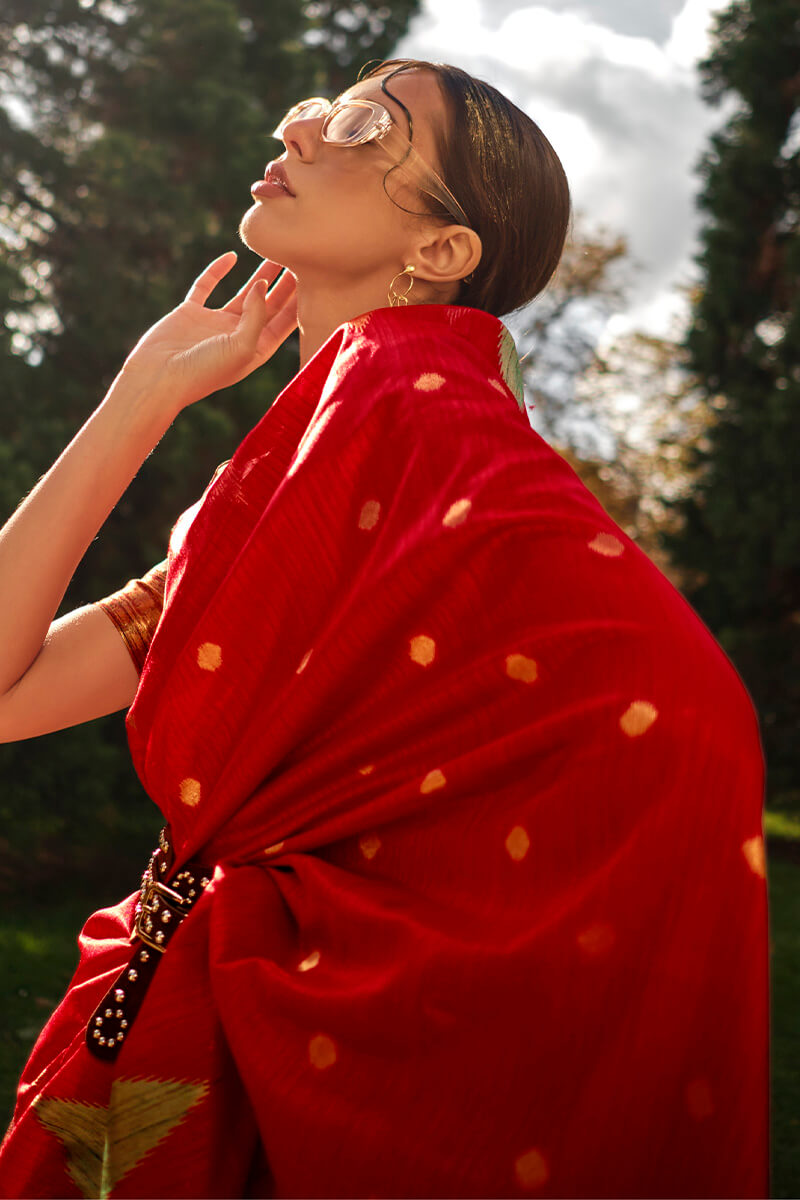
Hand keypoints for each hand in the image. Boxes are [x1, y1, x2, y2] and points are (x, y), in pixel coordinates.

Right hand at [120, 252, 297, 410]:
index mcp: (255, 350)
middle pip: (269, 305)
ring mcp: (215, 324)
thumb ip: (257, 315)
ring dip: (260, 274)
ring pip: (243, 293)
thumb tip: (264, 283)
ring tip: (276, 251)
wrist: (158, 378)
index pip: (285, 322)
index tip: (315, 277)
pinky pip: (206, 286)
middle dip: (285, 284)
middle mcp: (238, 336)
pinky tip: (232, 256)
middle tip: (301, 258)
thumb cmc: (204, 372)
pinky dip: (217, 271)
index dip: (300, 301)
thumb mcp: (241, 346)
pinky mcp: (191, 313)